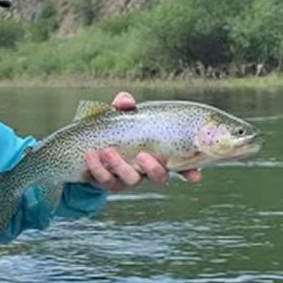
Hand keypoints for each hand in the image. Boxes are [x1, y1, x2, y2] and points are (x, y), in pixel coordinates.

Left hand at [83, 91, 201, 191]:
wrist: (87, 148)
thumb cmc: (113, 131)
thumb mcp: (120, 117)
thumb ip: (124, 107)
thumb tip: (127, 101)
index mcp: (157, 154)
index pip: (181, 166)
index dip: (190, 172)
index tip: (195, 176)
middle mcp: (145, 170)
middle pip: (158, 177)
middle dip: (153, 169)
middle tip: (142, 155)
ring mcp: (127, 178)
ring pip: (131, 180)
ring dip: (120, 166)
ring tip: (108, 151)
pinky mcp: (107, 182)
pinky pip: (104, 180)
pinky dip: (97, 167)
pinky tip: (91, 155)